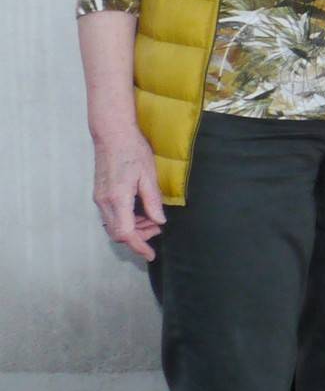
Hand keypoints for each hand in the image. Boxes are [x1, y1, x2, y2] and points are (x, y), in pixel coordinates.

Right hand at [91, 126, 164, 261]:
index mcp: (118, 199)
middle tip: (157, 228)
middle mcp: (104, 202)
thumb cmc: (133, 151)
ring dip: (133, 228)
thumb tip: (159, 221)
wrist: (112, 134)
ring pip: (114, 226)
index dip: (139, 246)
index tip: (150, 255)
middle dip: (138, 237)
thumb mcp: (148, 176)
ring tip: (152, 219)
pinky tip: (140, 211)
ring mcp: (99, 198)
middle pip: (118, 234)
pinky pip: (112, 216)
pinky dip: (126, 220)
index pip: (126, 233)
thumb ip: (153, 201)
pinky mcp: (100, 194)